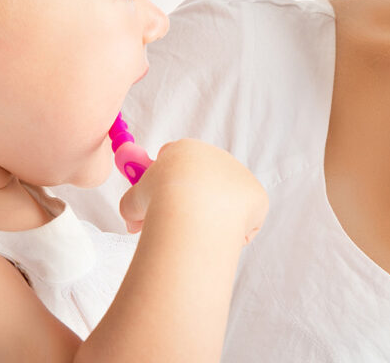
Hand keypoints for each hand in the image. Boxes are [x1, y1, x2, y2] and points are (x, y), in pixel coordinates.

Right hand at [118, 138, 268, 240]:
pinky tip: (219, 239)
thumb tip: (135, 222)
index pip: (178, 162)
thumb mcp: (133, 201)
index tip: (160, 204)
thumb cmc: (158, 201)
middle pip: (205, 181)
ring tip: (198, 236)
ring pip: (226, 202)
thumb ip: (133, 205)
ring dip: (214, 219)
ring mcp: (240, 174)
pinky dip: (234, 234)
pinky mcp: (256, 195)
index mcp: (187, 149)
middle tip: (179, 228)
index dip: (167, 184)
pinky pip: (245, 220)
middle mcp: (217, 156)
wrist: (190, 209)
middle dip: (193, 203)